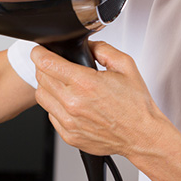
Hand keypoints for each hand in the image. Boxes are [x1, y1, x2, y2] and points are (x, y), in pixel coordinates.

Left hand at [31, 41, 167, 156]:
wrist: (142, 135)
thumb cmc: (136, 106)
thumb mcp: (125, 66)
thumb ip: (103, 49)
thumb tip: (86, 45)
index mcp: (85, 83)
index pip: (47, 63)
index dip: (39, 53)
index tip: (38, 51)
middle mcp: (73, 103)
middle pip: (41, 78)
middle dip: (44, 68)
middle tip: (55, 66)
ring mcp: (68, 121)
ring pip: (41, 96)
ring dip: (47, 87)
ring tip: (62, 84)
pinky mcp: (68, 135)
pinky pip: (50, 115)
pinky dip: (55, 106)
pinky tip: (70, 103)